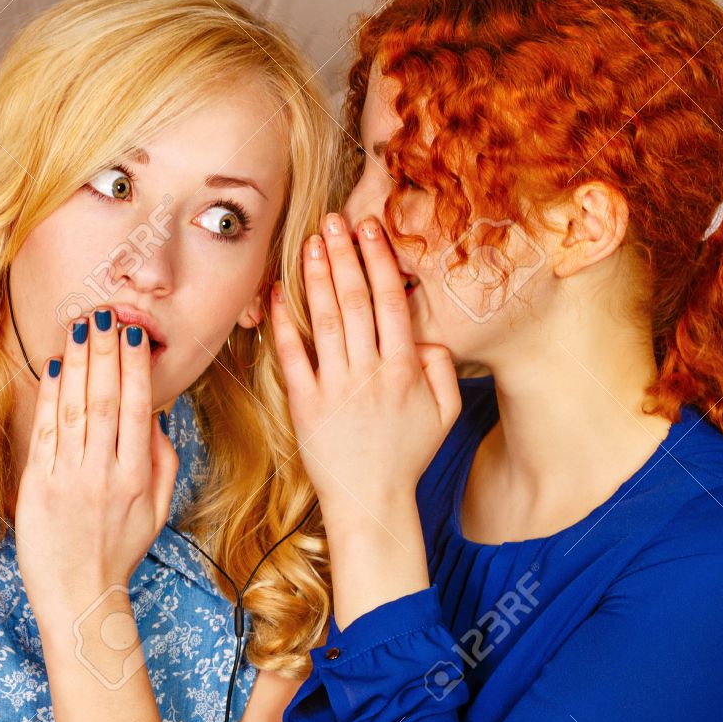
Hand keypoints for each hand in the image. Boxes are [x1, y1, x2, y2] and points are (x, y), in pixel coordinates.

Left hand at [13, 308, 179, 628]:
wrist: (79, 595)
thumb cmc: (119, 551)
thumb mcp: (157, 510)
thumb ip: (163, 461)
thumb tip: (157, 415)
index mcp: (137, 478)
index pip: (138, 409)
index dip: (135, 367)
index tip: (133, 334)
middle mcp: (104, 474)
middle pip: (106, 400)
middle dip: (106, 352)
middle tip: (106, 315)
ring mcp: (69, 478)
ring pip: (76, 408)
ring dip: (80, 363)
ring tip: (83, 327)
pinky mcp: (38, 485)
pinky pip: (46, 431)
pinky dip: (51, 395)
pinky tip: (57, 366)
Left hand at [271, 213, 459, 525]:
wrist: (371, 502)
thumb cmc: (407, 456)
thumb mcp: (445, 414)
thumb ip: (442, 369)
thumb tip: (426, 337)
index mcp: (404, 370)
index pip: (392, 302)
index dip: (380, 261)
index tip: (370, 229)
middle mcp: (369, 373)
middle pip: (356, 301)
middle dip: (345, 255)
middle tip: (334, 219)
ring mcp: (335, 388)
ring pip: (325, 321)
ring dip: (316, 277)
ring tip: (310, 242)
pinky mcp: (305, 404)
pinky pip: (291, 357)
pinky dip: (283, 324)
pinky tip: (276, 293)